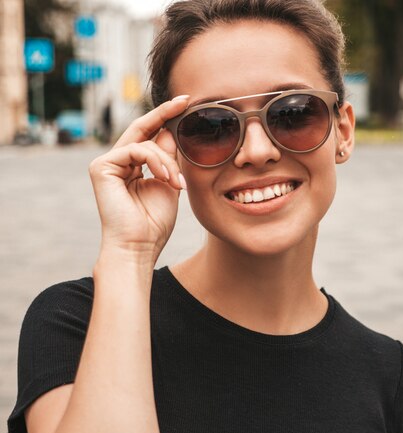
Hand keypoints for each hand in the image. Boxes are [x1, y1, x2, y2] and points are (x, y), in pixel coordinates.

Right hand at [88, 96, 189, 262]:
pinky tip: (166, 179)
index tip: (185, 103)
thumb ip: (169, 158)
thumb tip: (172, 131)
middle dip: (165, 113)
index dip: (165, 118)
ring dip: (168, 160)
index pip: (149, 135)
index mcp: (133, 166)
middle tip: (185, 101)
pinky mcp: (101, 167)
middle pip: (143, 128)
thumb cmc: (154, 222)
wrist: (140, 245)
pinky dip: (157, 162)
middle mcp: (118, 161)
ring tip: (176, 182)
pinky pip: (137, 150)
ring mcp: (107, 163)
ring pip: (145, 142)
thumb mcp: (169, 183)